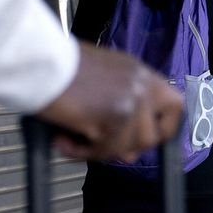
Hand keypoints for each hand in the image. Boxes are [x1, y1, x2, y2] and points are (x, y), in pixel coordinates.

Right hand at [37, 43, 182, 161]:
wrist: (38, 60)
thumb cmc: (57, 65)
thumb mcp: (100, 77)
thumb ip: (118, 106)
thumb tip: (126, 149)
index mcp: (138, 72)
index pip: (174, 105)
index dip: (164, 129)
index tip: (146, 140)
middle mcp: (140, 85)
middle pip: (151, 136)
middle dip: (125, 147)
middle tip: (99, 145)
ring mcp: (129, 101)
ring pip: (127, 148)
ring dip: (98, 151)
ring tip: (72, 140)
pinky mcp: (112, 117)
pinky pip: (103, 150)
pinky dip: (81, 153)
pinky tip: (63, 140)